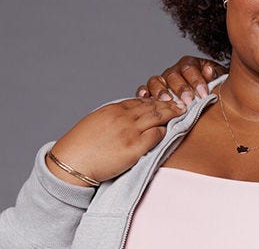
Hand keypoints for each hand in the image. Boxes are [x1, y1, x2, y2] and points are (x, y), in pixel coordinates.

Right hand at [47, 98, 184, 185]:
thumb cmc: (80, 146)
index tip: (166, 99)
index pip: (141, 101)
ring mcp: (130, 132)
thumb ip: (113, 116)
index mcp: (113, 109)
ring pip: (158, 118)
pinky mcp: (135, 148)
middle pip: (153, 106)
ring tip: (182, 112)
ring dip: (172, 114)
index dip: (156, 100)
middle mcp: (123, 117)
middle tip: (181, 103)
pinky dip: (165, 131)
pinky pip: (156, 136)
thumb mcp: (95, 121)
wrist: (71, 164)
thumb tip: (128, 115)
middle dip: (169, 104)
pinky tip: (171, 130)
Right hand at [135, 56, 226, 105]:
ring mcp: (162, 80)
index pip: (189, 69)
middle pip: (173, 76)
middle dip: (181, 89)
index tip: (204, 94)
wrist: (205, 95)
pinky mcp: (152, 91)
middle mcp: (174, 71)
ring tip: (167, 100)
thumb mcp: (217, 78)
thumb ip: (214, 74)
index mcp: (189, 64)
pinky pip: (144, 89)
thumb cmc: (212, 86)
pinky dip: (142, 92)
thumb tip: (209, 71)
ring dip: (160, 91)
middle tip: (188, 101)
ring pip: (156, 81)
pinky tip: (145, 98)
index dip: (196, 81)